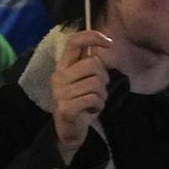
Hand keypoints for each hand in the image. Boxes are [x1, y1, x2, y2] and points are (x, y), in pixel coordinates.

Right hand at [50, 30, 111, 162]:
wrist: (69, 131)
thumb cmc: (80, 102)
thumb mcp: (84, 80)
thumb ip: (89, 63)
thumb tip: (103, 42)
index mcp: (63, 66)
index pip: (74, 41)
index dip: (92, 36)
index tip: (109, 43)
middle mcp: (59, 76)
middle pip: (93, 64)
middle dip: (104, 77)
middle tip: (99, 89)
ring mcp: (60, 92)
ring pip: (96, 83)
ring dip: (102, 95)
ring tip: (94, 101)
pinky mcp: (66, 108)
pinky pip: (93, 98)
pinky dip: (98, 105)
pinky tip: (91, 110)